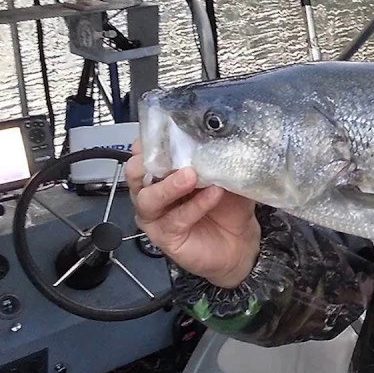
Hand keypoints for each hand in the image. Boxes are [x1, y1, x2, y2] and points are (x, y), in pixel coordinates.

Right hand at [125, 139, 260, 287]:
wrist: (239, 243)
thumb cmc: (227, 206)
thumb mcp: (225, 175)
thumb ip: (217, 157)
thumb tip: (220, 137)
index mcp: (163, 171)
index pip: (145, 150)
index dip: (151, 139)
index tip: (166, 129)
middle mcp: (152, 191)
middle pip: (135, 172)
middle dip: (150, 160)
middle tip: (174, 155)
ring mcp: (155, 215)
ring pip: (148, 198)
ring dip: (170, 185)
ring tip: (190, 176)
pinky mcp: (164, 236)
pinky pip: (175, 219)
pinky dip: (195, 205)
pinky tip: (213, 194)